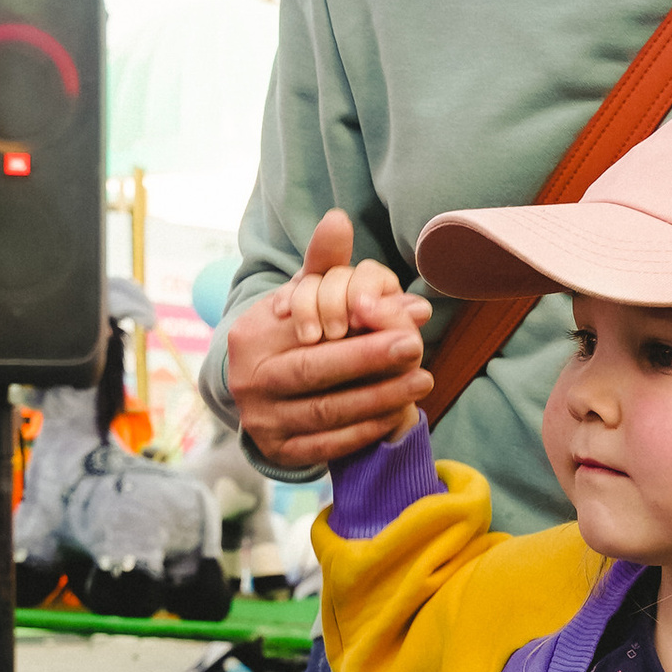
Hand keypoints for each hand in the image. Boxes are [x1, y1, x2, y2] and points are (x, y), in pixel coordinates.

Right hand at [228, 210, 433, 470]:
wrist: (260, 391)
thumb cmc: (291, 334)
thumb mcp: (301, 296)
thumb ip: (322, 262)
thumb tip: (339, 219)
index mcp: (252, 337)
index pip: (306, 328)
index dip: (355, 323)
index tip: (405, 318)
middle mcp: (250, 381)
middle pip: (314, 371)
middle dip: (368, 360)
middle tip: (414, 346)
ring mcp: (262, 421)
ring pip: (325, 411)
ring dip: (378, 398)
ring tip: (421, 380)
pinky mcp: (278, 452)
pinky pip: (327, 445)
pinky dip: (364, 431)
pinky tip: (398, 414)